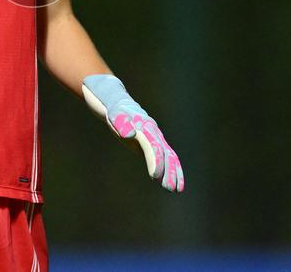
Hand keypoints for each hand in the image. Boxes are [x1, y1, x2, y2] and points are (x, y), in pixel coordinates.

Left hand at [81, 74, 184, 192]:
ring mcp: (154, 136)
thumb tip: (129, 135)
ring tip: (177, 190)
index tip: (155, 176)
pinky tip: (172, 181)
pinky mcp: (152, 141)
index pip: (153, 147)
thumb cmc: (113, 108)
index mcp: (145, 126)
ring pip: (169, 155)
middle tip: (171, 188)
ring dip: (174, 172)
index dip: (156, 161)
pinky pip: (165, 155)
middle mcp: (153, 131)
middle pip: (166, 153)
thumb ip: (121, 123)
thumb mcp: (113, 114)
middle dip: (170, 171)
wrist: (116, 100)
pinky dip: (171, 167)